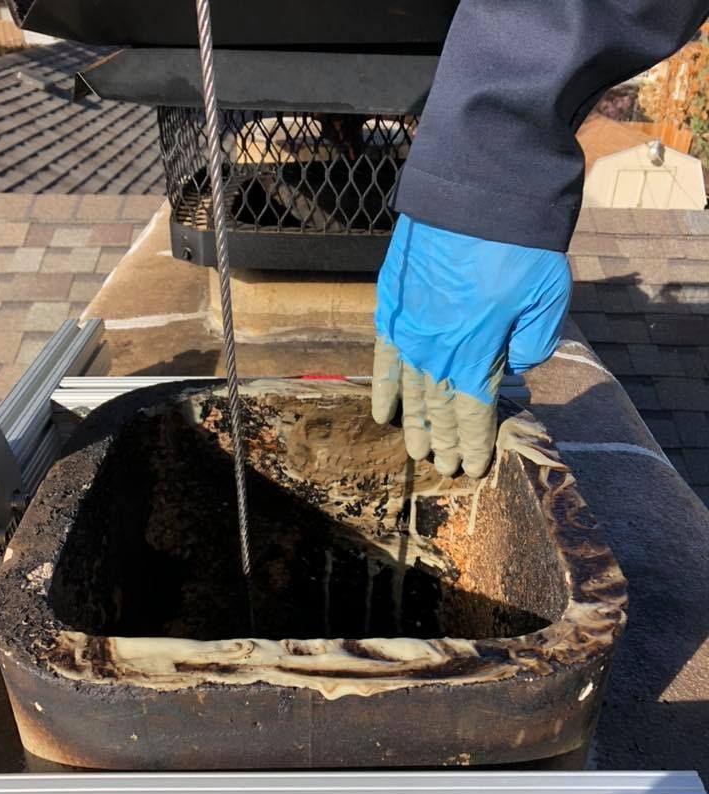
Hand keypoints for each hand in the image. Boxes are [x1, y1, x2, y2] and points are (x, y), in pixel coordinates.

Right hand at [372, 215, 571, 477]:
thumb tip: (512, 367)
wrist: (478, 187)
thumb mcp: (548, 298)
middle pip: (438, 410)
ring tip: (417, 450)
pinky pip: (384, 359)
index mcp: (476, 354)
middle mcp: (435, 351)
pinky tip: (383, 412)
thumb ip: (533, 344)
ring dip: (413, 424)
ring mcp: (409, 329)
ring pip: (410, 391)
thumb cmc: (522, 244)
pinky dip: (384, 388)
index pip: (472, 416)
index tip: (472, 468)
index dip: (472, 445)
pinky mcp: (392, 305)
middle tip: (443, 466)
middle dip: (443, 442)